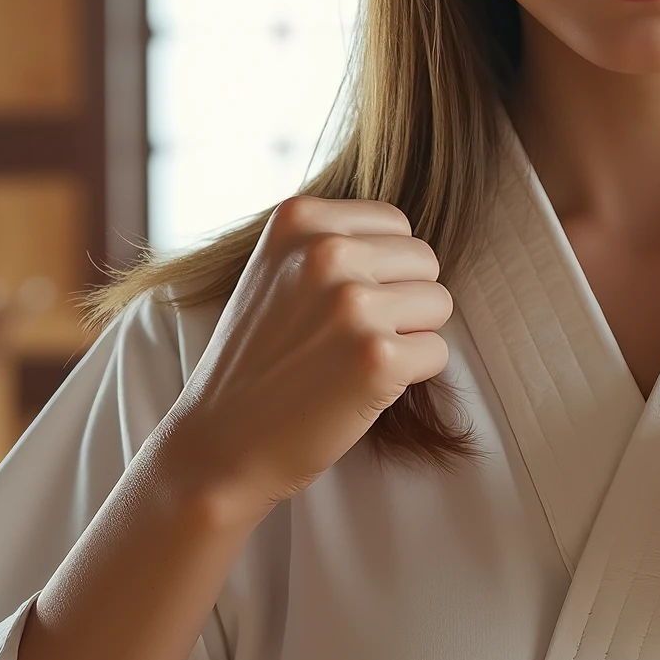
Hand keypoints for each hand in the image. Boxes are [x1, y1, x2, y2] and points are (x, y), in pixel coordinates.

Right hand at [158, 196, 453, 522]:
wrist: (221, 441)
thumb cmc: (258, 359)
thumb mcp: (277, 269)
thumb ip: (333, 240)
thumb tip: (407, 236)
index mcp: (298, 218)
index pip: (396, 223)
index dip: (380, 270)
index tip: (334, 305)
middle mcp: (325, 251)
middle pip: (424, 259)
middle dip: (401, 300)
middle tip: (347, 338)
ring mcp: (352, 303)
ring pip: (438, 303)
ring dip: (408, 336)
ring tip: (351, 359)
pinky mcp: (377, 357)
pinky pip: (437, 352)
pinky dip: (411, 376)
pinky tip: (360, 388)